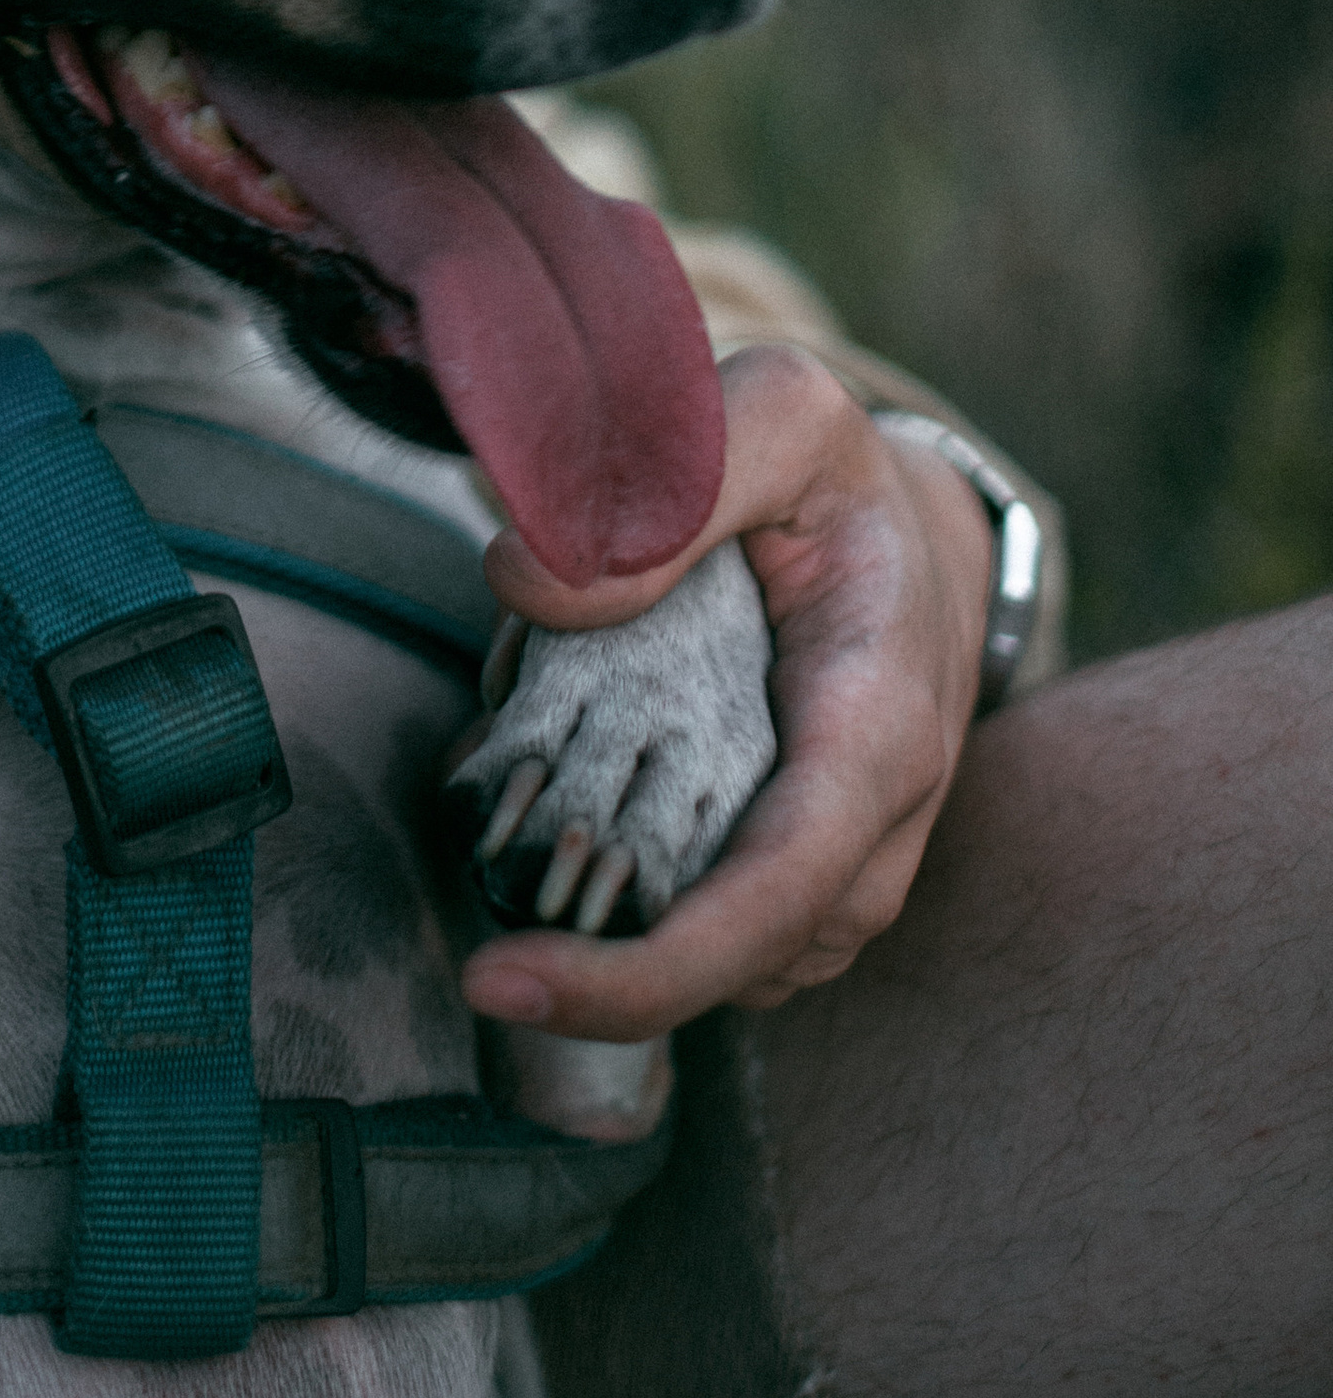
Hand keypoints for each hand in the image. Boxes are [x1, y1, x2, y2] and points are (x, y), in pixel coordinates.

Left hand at [461, 343, 993, 1038]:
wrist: (924, 536)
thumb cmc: (846, 479)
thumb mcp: (779, 419)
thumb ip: (670, 486)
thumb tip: (532, 583)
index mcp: (877, 733)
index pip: (769, 896)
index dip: (640, 971)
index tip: (498, 978)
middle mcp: (877, 831)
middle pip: (734, 960)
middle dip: (597, 973)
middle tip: (474, 948)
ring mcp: (848, 871)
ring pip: (721, 961)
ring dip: (616, 932)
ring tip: (534, 836)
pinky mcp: (807, 878)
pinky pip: (719, 932)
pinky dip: (640, 908)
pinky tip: (574, 832)